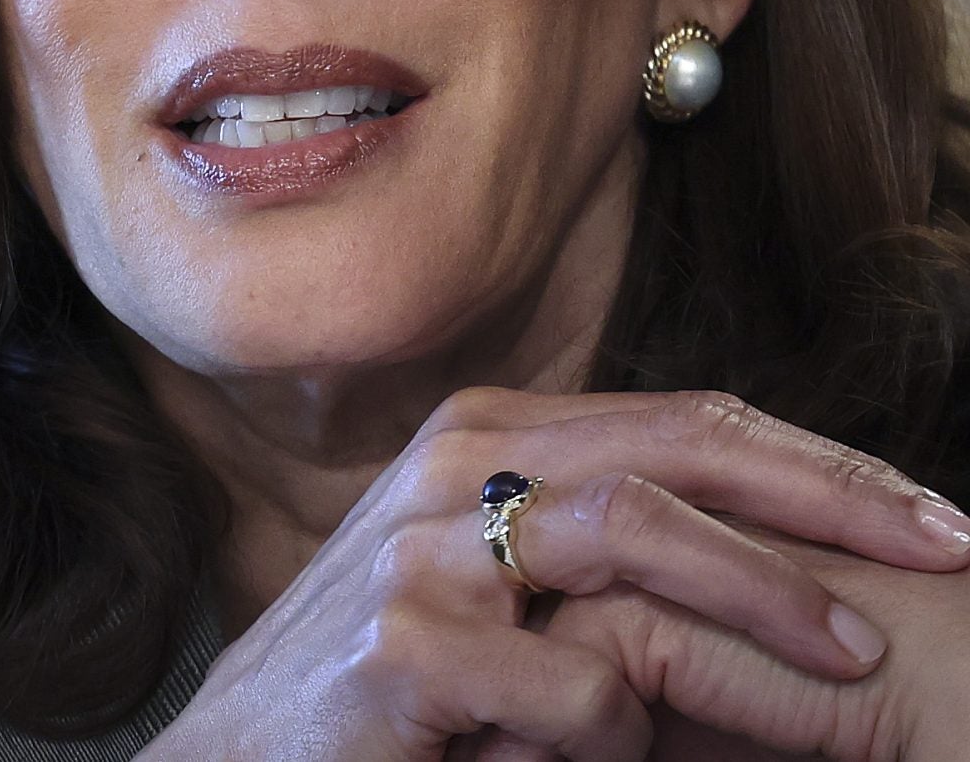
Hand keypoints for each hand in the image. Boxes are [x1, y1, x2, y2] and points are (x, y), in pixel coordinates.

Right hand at [138, 387, 969, 761]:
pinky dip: (630, 730)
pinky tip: (617, 758)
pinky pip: (577, 684)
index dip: (820, 462)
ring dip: (764, 598)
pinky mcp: (405, 649)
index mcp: (488, 434)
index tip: (931, 515)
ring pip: (635, 532)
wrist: (248, 758)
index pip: (686, 419)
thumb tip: (787, 537)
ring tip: (853, 660)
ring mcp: (422, 552)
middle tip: (945, 551)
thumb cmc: (399, 675)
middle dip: (830, 500)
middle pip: (677, 449)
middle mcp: (453, 466)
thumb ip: (605, 539)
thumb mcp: (500, 580)